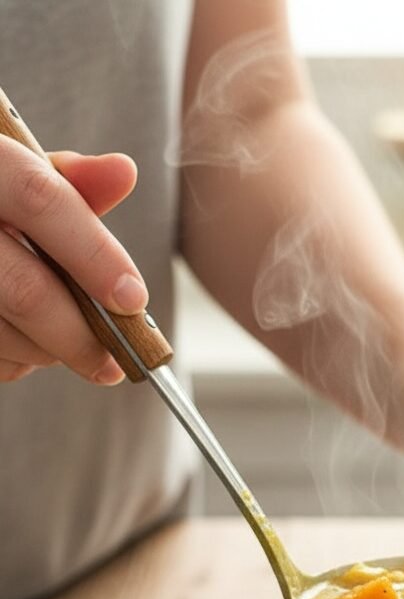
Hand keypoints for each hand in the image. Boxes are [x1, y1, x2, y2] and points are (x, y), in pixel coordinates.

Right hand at [0, 142, 145, 383]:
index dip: (95, 256)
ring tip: (68, 344)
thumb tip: (123, 173)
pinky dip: (19, 361)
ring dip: (50, 353)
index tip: (133, 300)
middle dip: (81, 336)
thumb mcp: (21, 175)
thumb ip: (71, 182)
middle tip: (114, 362)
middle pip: (26, 290)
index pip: (41, 201)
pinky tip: (28, 343)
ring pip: (5, 334)